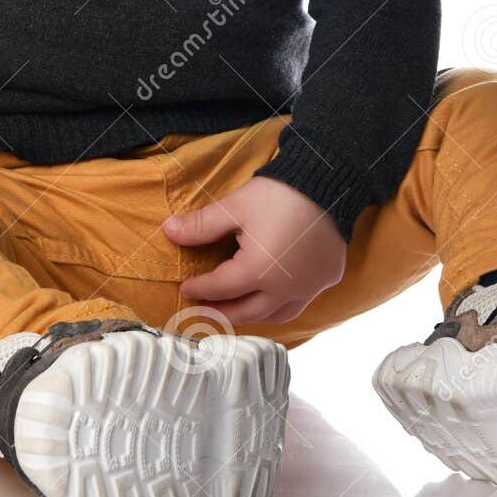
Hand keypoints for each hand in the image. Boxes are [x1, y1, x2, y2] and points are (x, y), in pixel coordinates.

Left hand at [161, 174, 346, 324]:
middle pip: (247, 311)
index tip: (186, 288)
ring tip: (238, 308)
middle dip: (223, 311)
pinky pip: (302, 300)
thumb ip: (201, 225)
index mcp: (257, 273)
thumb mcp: (235, 207)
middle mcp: (285, 289)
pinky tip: (276, 294)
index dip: (200, 288)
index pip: (220, 287)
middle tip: (206, 309)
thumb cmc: (278, 194)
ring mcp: (311, 287)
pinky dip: (283, 303)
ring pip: (277, 314)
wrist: (328, 182)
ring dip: (254, 314)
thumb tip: (167, 231)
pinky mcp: (328, 278)